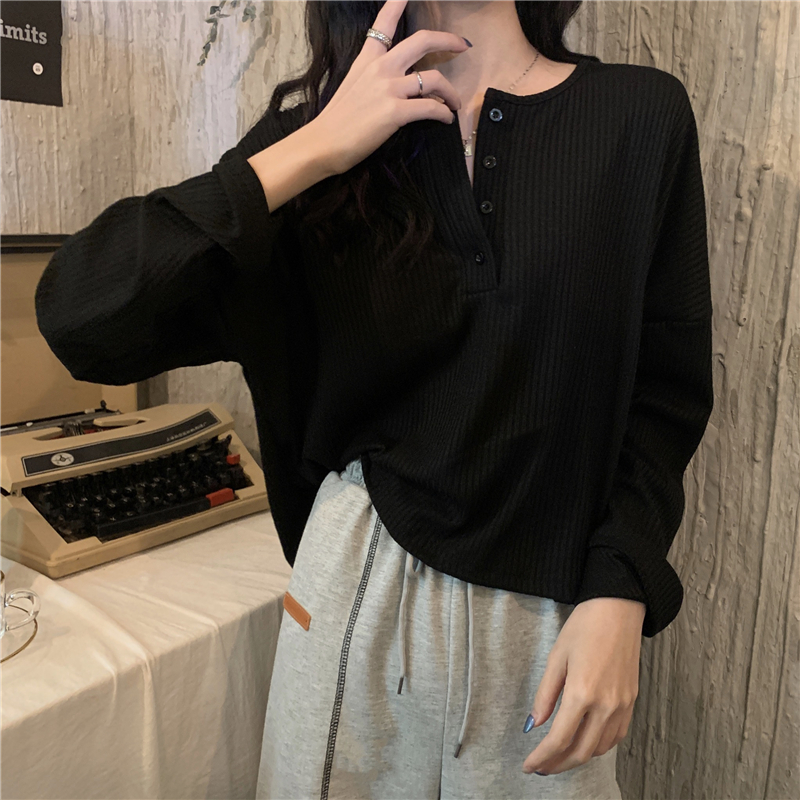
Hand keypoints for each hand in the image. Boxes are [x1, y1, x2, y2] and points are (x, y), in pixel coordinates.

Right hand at [311, 0, 468, 175]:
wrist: (323, 143)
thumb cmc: (337, 121)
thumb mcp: (352, 86)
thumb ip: (373, 79)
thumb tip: (394, 86)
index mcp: (368, 59)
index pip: (384, 22)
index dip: (398, 3)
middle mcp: (381, 68)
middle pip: (422, 41)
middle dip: (448, 40)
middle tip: (462, 45)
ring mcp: (389, 88)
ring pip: (434, 79)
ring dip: (450, 92)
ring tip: (454, 103)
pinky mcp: (395, 112)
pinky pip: (431, 108)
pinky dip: (443, 114)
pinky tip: (445, 119)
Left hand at [521, 597, 645, 775]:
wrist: (618, 608)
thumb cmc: (585, 626)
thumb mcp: (557, 656)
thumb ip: (545, 694)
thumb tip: (534, 723)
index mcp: (582, 693)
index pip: (559, 739)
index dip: (542, 757)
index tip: (529, 765)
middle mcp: (606, 705)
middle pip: (581, 752)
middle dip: (558, 765)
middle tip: (540, 767)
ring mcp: (622, 705)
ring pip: (600, 749)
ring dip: (578, 758)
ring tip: (559, 757)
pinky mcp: (631, 701)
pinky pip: (616, 736)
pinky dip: (598, 746)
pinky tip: (585, 742)